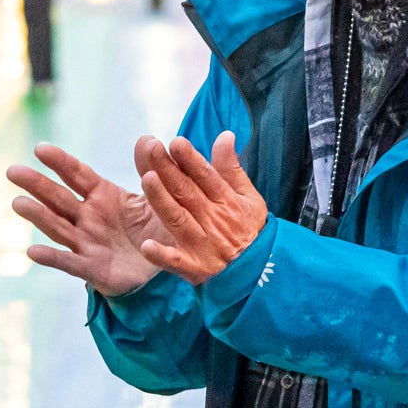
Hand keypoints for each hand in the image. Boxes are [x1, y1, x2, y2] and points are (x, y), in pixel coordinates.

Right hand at [9, 142, 169, 295]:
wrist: (167, 268)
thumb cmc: (159, 229)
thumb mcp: (160, 197)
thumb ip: (151, 170)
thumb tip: (147, 138)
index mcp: (103, 195)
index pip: (77, 174)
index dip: (59, 162)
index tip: (40, 149)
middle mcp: (89, 217)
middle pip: (58, 197)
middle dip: (36, 184)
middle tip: (12, 171)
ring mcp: (87, 242)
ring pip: (57, 227)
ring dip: (38, 216)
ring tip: (18, 203)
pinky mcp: (91, 269)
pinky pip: (69, 262)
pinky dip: (51, 258)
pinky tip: (32, 252)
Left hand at [136, 133, 267, 285]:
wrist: (260, 272)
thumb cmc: (250, 230)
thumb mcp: (249, 197)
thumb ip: (232, 168)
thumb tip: (225, 135)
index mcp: (225, 201)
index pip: (206, 176)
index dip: (191, 159)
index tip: (176, 142)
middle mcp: (212, 220)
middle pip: (186, 192)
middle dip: (169, 170)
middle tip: (152, 148)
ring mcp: (201, 244)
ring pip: (177, 219)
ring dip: (162, 201)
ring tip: (147, 179)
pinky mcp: (194, 267)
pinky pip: (176, 261)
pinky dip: (162, 255)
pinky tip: (147, 245)